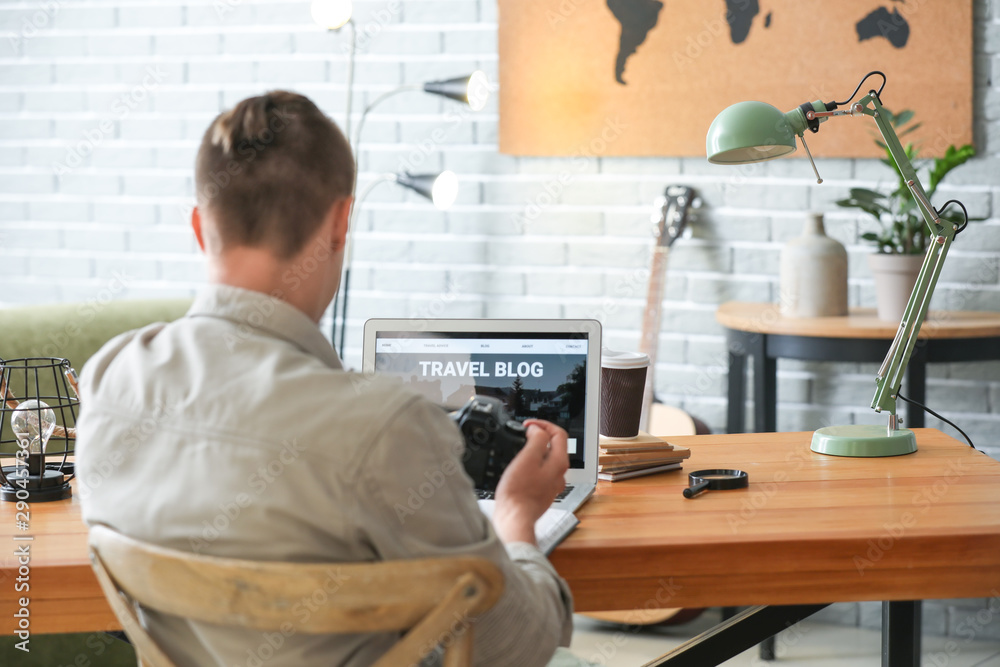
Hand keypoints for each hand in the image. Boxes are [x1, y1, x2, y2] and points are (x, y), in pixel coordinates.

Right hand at [492, 419, 568, 544]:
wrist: (515, 518)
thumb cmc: (519, 492)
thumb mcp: (527, 458)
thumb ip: (536, 440)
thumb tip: (537, 430)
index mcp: (559, 462)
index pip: (559, 434)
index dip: (543, 424)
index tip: (528, 424)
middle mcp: (559, 474)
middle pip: (555, 446)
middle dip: (540, 435)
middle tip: (524, 433)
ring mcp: (552, 484)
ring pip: (548, 459)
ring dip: (536, 449)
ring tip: (521, 447)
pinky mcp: (542, 492)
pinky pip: (541, 471)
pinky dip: (533, 463)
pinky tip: (520, 466)